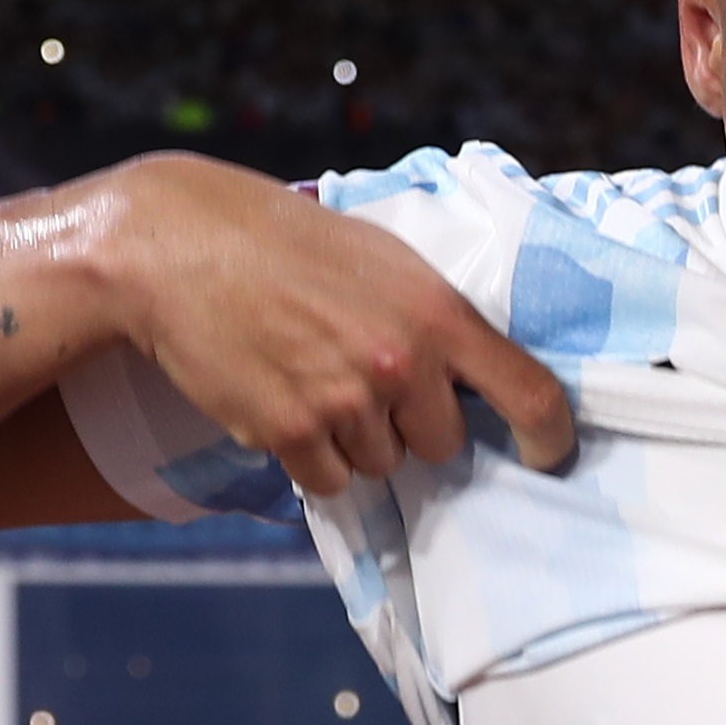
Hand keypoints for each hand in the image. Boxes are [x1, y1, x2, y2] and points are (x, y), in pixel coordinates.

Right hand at [101, 153, 573, 494]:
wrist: (176, 244)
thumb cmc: (285, 244)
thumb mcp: (384, 259)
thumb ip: (436, 318)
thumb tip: (479, 377)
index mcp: (438, 311)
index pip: (530, 393)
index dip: (549, 436)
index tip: (546, 454)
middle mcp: (401, 362)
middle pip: (443, 443)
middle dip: (413, 423)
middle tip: (366, 378)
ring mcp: (345, 402)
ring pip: (383, 464)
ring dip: (357, 439)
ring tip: (313, 376)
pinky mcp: (290, 433)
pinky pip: (330, 480)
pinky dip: (312, 457)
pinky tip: (284, 400)